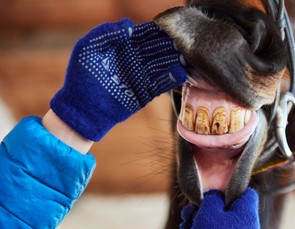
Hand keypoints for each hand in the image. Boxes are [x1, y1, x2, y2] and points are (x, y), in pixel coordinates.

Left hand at [50, 19, 186, 140]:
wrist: (82, 109)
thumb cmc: (80, 76)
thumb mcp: (88, 48)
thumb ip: (107, 32)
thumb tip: (130, 25)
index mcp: (123, 46)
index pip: (144, 34)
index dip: (156, 30)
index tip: (169, 25)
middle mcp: (135, 59)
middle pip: (158, 48)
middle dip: (170, 43)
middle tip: (183, 39)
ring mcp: (142, 77)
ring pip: (163, 65)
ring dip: (175, 59)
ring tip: (186, 54)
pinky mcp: (145, 93)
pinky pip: (161, 84)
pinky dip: (171, 78)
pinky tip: (179, 71)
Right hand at [180, 188, 260, 228]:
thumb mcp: (209, 211)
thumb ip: (213, 198)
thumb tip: (215, 197)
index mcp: (247, 214)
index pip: (247, 193)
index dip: (230, 190)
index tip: (214, 193)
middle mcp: (249, 228)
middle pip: (229, 209)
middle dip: (207, 208)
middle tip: (191, 210)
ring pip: (221, 224)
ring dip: (201, 221)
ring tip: (185, 224)